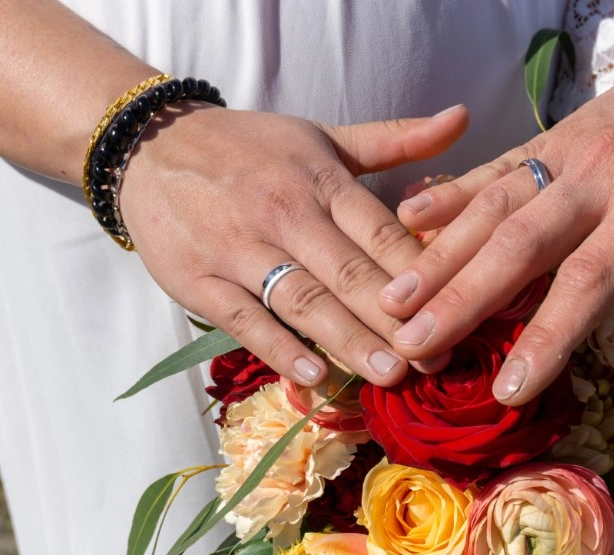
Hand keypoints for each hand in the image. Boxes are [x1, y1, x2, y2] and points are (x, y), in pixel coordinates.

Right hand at [119, 103, 469, 386]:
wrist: (150, 146)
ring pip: (303, 300)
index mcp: (322, 180)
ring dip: (349, 340)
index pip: (381, 233)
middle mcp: (284, 213)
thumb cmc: (251, 149)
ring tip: (390, 375)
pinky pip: (245, 319)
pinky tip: (313, 377)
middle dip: (396, 320)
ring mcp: (239, 248)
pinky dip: (278, 349)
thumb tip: (463, 118)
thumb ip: (396, 140)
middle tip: (435, 359)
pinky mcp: (199, 280)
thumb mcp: (324, 138)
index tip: (457, 312)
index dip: (422, 275)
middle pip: (350, 273)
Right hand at [381, 41, 613, 403]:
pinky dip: (450, 193)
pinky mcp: (553, 137)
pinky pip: (494, 167)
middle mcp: (601, 177)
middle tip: (413, 342)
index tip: (508, 389)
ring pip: (494, 204)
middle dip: (463, 296)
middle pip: (521, 241)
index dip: (547, 336)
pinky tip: (407, 221)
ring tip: (394, 297)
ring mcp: (570, 152)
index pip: (591, 279)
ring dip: (442, 251)